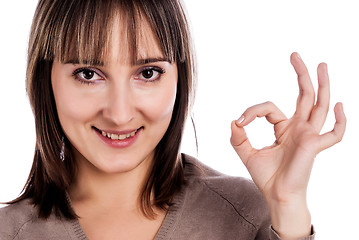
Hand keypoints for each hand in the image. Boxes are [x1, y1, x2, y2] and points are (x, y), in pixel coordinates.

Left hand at [230, 52, 345, 238]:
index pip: (270, 109)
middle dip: (300, 75)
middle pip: (304, 96)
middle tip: (294, 55)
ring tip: (321, 64)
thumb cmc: (266, 177)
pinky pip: (334, 134)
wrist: (277, 196)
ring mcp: (309, 136)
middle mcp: (299, 128)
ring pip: (319, 105)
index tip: (240, 122)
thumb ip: (238, 138)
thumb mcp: (247, 154)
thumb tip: (233, 121)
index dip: (253, 112)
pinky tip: (338, 105)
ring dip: (321, 85)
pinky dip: (339, 121)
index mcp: (285, 128)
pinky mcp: (314, 146)